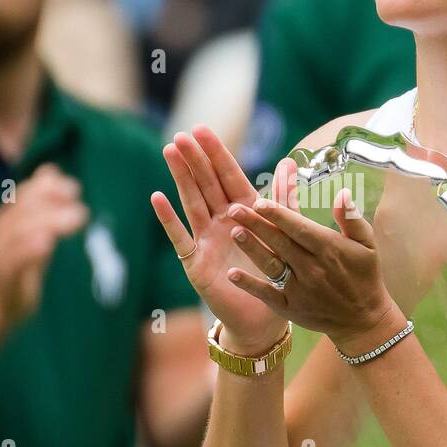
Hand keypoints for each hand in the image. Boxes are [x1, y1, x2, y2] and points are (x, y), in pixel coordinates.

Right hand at [0, 164, 89, 324]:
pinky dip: (29, 249)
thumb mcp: (37, 229)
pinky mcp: (5, 276)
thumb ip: (44, 202)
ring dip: (49, 222)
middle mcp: (0, 231)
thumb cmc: (24, 261)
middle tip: (82, 211)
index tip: (74, 190)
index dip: (48, 188)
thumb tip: (50, 171)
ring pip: (20, 231)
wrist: (4, 302)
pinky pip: (14, 260)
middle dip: (53, 204)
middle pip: (24, 210)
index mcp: (8, 217)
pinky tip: (47, 244)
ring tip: (75, 220)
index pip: (25, 194)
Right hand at [151, 127, 286, 354]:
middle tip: (180, 135)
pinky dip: (169, 219)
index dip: (216, 153)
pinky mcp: (195, 262)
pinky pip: (180, 237)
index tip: (202, 129)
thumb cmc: (273, 275)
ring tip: (170, 153)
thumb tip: (289, 161)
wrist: (263, 317)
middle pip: (206, 184)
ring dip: (181, 178)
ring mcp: (206, 240)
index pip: (228, 176)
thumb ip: (285, 200)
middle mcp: (222, 221)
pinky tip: (157, 198)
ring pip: (192, 203)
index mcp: (244, 212)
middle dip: (195, 159)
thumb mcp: (284, 234)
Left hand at [223, 184, 402, 354]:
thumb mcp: (367, 244)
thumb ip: (352, 218)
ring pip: (271, 265)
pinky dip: (249, 285)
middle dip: (256, 224)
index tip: (260, 201)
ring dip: (251, 249)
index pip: (299, 228)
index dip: (278, 214)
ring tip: (234, 232)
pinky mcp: (290, 308)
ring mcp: (300, 289)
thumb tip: (342, 192)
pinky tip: (232, 274)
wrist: (363, 320)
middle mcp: (312, 268)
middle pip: (280, 243)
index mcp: (329, 249)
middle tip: (234, 208)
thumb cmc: (365, 276)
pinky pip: (267, 294)